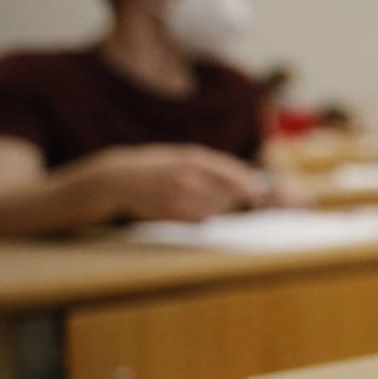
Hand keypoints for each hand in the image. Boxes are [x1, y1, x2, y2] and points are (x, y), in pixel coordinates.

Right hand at [92, 145, 263, 222]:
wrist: (117, 180)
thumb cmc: (157, 168)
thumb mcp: (183, 156)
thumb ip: (213, 165)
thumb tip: (248, 176)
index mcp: (195, 158)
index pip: (235, 174)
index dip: (251, 186)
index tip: (260, 195)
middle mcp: (190, 176)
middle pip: (229, 195)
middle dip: (235, 200)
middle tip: (236, 203)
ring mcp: (180, 196)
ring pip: (215, 211)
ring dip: (214, 211)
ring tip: (194, 203)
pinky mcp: (171, 214)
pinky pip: (199, 222)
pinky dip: (198, 220)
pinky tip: (183, 212)